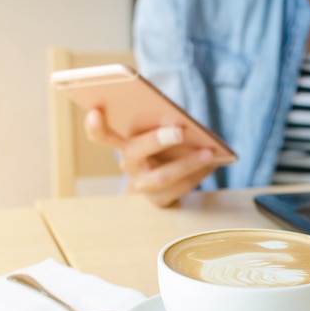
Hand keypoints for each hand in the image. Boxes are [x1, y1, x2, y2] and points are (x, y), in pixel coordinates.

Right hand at [85, 109, 215, 206]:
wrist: (156, 186)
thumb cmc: (158, 150)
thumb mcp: (154, 134)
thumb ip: (158, 124)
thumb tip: (182, 120)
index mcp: (121, 142)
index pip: (100, 134)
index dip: (95, 125)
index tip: (96, 110)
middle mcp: (128, 164)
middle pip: (136, 151)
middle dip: (158, 139)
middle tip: (181, 130)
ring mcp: (142, 185)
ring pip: (162, 176)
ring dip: (188, 163)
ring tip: (209, 152)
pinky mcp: (159, 199)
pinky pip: (180, 188)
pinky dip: (198, 174)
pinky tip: (214, 163)